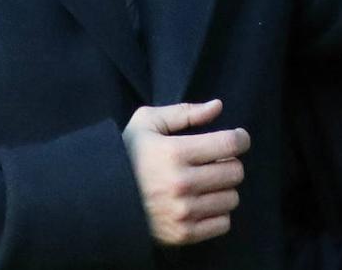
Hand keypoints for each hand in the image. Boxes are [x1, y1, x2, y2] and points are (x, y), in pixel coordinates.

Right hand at [122, 99, 250, 245]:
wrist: (101, 199)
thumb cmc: (127, 156)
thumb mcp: (147, 123)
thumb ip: (184, 112)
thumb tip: (217, 107)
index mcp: (175, 153)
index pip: (230, 144)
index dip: (240, 139)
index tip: (238, 139)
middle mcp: (181, 184)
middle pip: (235, 172)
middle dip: (229, 163)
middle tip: (216, 162)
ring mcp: (183, 212)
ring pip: (231, 198)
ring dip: (223, 189)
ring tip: (206, 183)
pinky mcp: (183, 234)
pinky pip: (223, 223)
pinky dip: (217, 213)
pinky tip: (202, 203)